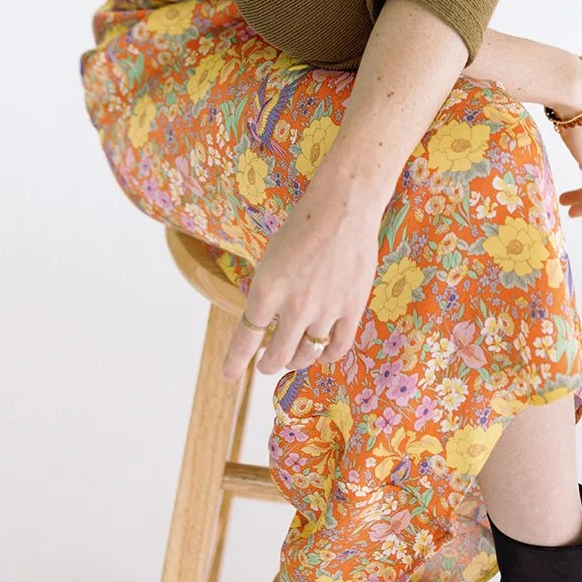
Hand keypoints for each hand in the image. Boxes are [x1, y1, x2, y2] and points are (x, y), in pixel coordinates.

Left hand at [221, 173, 381, 381]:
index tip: (230, 374)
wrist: (343, 206)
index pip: (245, 338)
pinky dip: (327, 355)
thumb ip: (269, 293)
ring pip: (307, 355)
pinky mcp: (352, 308)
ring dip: (297, 360)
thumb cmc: (304, 224)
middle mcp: (294, 306)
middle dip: (269, 365)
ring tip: (295, 358)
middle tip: (268, 365)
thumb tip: (266, 321)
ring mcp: (325, 310)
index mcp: (267, 290)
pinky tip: (323, 352)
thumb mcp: (272, 258)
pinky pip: (338, 347)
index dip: (236, 361)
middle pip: (277, 356)